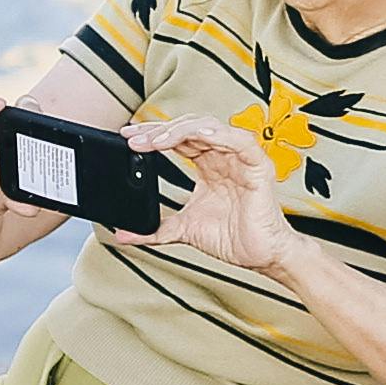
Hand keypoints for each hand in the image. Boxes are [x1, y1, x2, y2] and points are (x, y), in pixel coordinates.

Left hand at [132, 118, 295, 276]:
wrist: (261, 256)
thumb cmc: (234, 239)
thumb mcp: (183, 230)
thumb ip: (154, 230)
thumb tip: (124, 234)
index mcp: (209, 166)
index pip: (177, 139)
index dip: (153, 135)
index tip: (128, 139)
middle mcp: (223, 157)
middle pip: (189, 128)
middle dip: (160, 131)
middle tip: (135, 139)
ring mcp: (240, 159)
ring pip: (210, 128)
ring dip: (181, 131)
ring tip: (158, 140)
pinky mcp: (257, 166)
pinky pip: (240, 141)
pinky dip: (220, 135)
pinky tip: (201, 137)